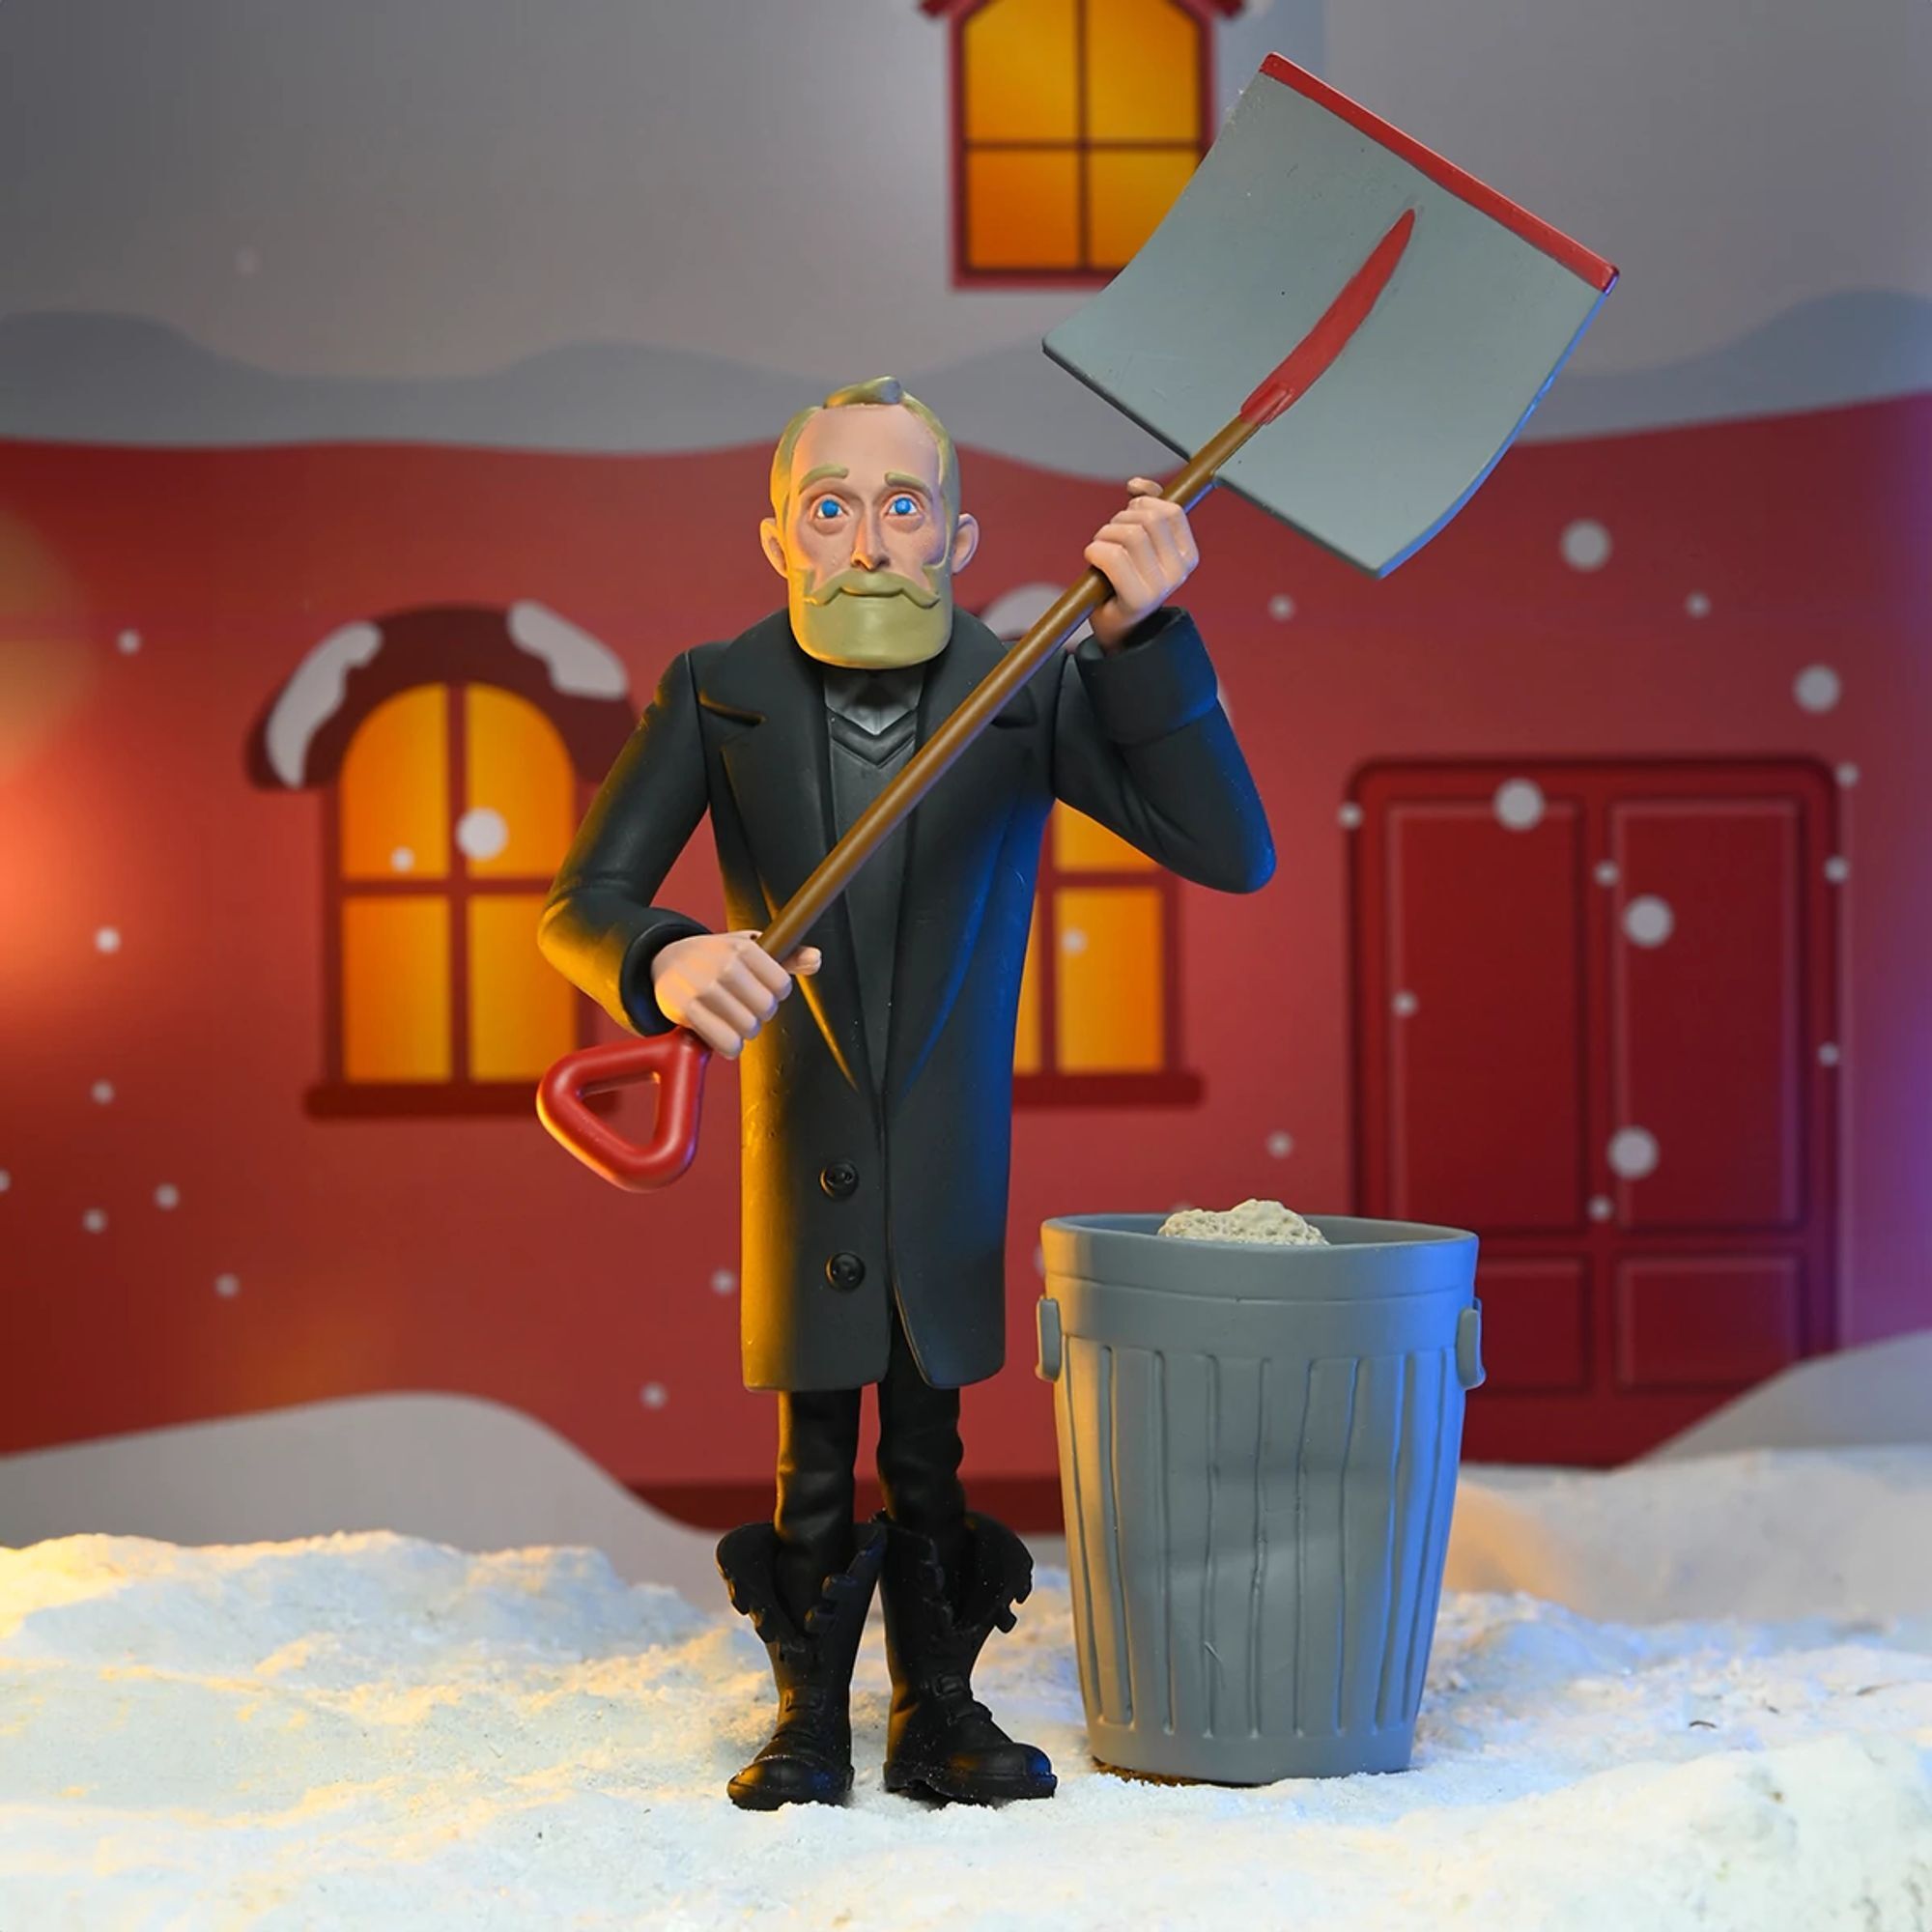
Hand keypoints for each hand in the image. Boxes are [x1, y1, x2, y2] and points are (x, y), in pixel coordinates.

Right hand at [651, 931, 820, 1057]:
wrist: (665, 960)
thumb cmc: (715, 956)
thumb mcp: (750, 947)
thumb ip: (787, 957)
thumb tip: (816, 959)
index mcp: (744, 948)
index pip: (782, 985)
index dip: (775, 994)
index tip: (762, 990)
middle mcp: (725, 965)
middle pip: (766, 1009)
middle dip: (759, 1014)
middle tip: (745, 1007)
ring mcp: (705, 987)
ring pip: (748, 1028)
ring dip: (743, 1031)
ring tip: (731, 1019)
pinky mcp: (686, 1009)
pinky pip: (727, 1043)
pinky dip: (729, 1046)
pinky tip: (721, 1033)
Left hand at [1083, 477, 1199, 650]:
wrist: (1118, 629)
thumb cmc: (1125, 581)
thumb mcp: (1142, 543)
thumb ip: (1145, 509)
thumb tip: (1136, 484)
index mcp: (1187, 555)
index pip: (1170, 510)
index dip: (1143, 502)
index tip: (1128, 514)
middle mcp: (1179, 571)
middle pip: (1147, 519)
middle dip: (1119, 519)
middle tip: (1108, 537)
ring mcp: (1160, 586)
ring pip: (1129, 534)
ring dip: (1104, 534)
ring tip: (1100, 550)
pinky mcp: (1137, 598)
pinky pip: (1113, 556)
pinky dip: (1095, 550)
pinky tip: (1092, 558)